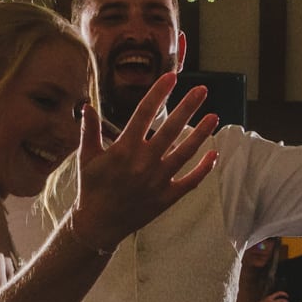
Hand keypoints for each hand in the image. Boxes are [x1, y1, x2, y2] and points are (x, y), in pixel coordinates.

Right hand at [66, 73, 219, 251]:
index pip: (144, 113)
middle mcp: (144, 162)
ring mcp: (158, 180)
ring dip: (201, 134)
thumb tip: (87, 106)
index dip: (158, 93)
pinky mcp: (167, 197)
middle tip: (202, 90)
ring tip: (215, 116)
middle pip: (171, 129)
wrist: (98, 225)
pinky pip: (190, 181)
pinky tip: (214, 154)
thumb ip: (89, 131)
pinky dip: (204, 168)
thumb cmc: (91, 188)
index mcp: (124, 149)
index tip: (171, 77)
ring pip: (186, 152)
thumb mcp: (86, 158)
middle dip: (188, 107)